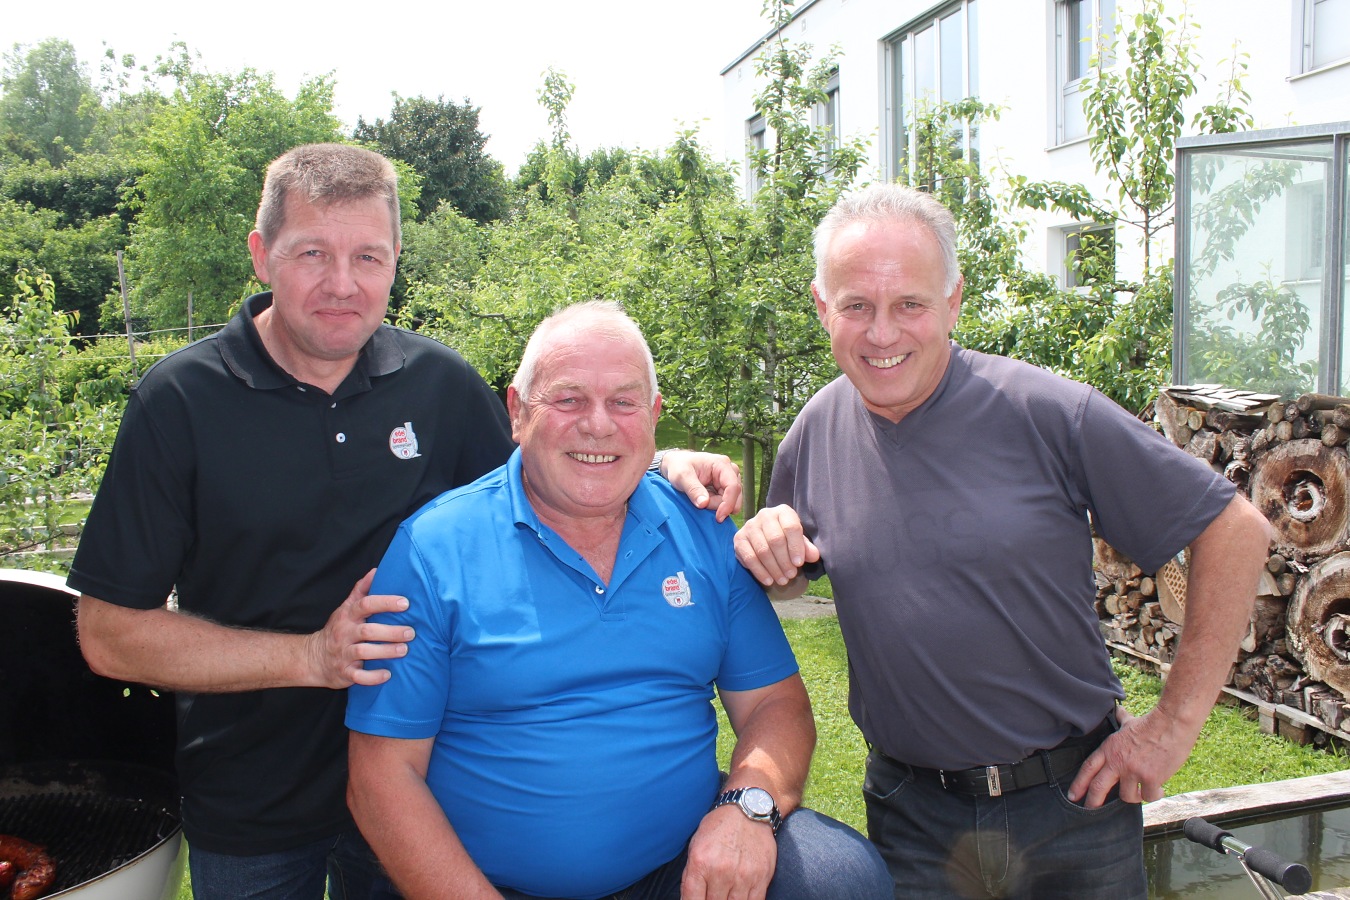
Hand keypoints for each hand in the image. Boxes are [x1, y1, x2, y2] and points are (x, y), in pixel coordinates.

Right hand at [304, 569, 414, 688]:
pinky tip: (388, 674)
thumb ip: (361, 590)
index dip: (385, 603)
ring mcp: (344, 654)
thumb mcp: (346, 608)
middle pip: (368, 630)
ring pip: (364, 652)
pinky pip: (358, 676)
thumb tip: (376, 570)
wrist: (313, 657)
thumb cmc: (338, 629)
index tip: (405, 603)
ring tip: (404, 650)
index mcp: (348, 616)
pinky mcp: (344, 672)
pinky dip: (373, 677)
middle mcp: (345, 634)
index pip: (366, 604)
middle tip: (411, 632)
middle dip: (391, 631)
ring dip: (385, 651)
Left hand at [661, 450, 742, 521]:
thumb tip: (704, 503)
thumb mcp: (681, 477)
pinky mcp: (726, 488)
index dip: (728, 504)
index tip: (718, 517)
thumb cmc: (678, 466)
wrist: (676, 464)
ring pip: (731, 501)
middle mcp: (730, 471)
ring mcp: (729, 479)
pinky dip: (714, 505)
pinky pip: (726, 503)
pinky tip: (704, 499)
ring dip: (715, 505)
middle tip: (699, 503)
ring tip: (699, 498)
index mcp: (722, 464)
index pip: (733, 486)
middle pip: (734, 496)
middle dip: (718, 505)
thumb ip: (693, 489)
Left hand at [681, 805, 775, 899]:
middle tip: (713, 894)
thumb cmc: (719, 826)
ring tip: (725, 895)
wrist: (748, 809)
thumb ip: (692, 874)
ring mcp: (743, 876)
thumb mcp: (696, 845)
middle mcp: (721, 871)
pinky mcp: (761, 877)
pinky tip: (739, 896)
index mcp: (701, 862)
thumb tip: (690, 898)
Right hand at [734, 505, 819, 587]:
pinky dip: (759, 571)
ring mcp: (750, 526)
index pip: (791, 527)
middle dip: (784, 561)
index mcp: (783, 511)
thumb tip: (814, 556)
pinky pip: (749, 557)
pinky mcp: (739, 538)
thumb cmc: (787, 540)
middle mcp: (764, 515)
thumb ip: (807, 548)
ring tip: (782, 580)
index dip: (796, 547)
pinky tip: (768, 580)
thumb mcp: (799, 542)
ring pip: (762, 550)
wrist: (766, 538)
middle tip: (791, 575)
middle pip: (776, 540)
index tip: (799, 564)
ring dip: (773, 568)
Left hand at [1067, 705, 1194, 807]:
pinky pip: (1149, 797)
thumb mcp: (1129, 722)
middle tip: (1089, 811)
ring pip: (1127, 796)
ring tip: (1141, 792)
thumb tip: (1119, 711)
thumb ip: (1122, 720)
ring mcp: (1133, 771)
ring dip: (1134, 797)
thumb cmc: (1152, 723)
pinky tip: (1159, 790)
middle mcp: (1117, 762)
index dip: (1079, 783)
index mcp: (1109, 748)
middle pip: (1098, 787)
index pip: (1088, 768)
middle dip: (1092, 802)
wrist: (1171, 724)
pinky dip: (1154, 795)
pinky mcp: (1150, 779)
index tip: (1073, 795)